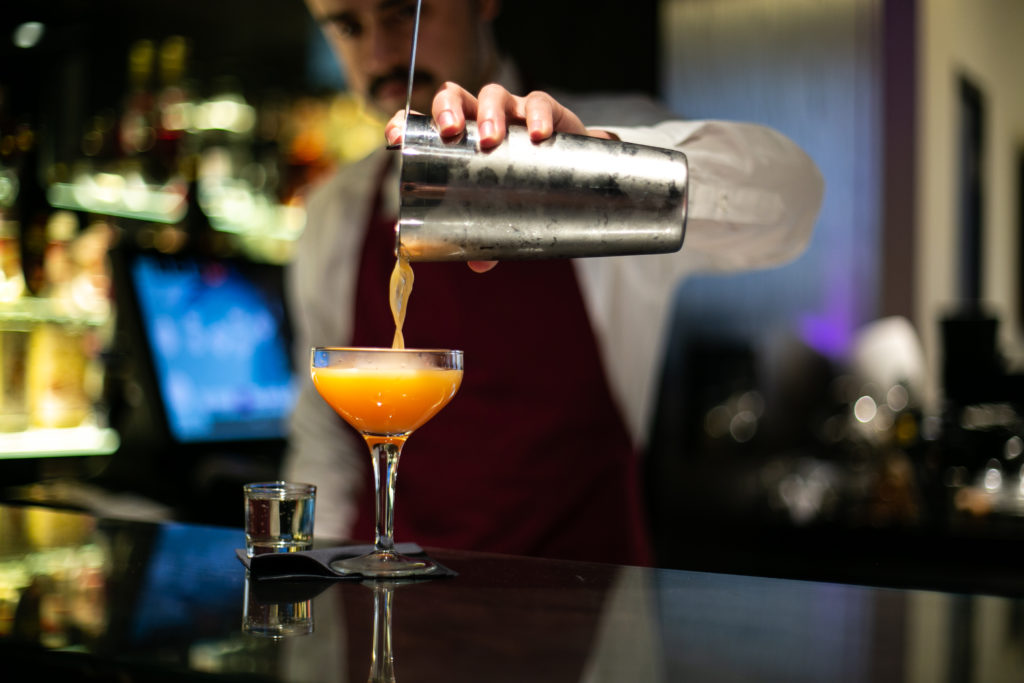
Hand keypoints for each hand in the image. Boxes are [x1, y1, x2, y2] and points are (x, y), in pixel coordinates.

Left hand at [385, 83, 614, 272]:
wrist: (577, 177)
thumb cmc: (526, 191)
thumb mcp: (501, 213)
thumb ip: (485, 236)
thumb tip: (476, 266)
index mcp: (460, 140)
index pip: (425, 122)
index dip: (406, 122)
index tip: (395, 136)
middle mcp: (481, 120)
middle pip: (453, 96)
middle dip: (447, 110)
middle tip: (450, 133)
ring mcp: (513, 112)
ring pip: (493, 95)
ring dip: (488, 114)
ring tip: (491, 140)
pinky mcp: (549, 112)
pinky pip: (539, 103)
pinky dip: (536, 115)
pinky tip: (538, 135)